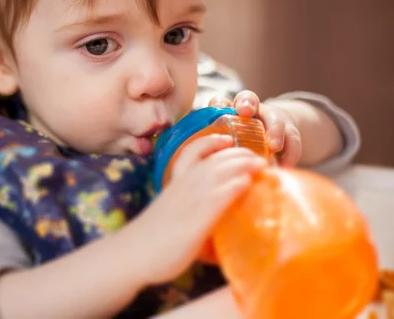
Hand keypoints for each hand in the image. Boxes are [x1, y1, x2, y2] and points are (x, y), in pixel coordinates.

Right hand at [122, 135, 267, 286]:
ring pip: (220, 170)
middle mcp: (183, 186)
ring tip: (260, 164)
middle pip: (213, 159)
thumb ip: (185, 212)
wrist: (133, 253)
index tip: (226, 138)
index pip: (191, 152)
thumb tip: (202, 222)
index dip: (210, 141)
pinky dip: (236, 184)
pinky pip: (221, 194)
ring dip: (243, 164)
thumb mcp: (167, 217)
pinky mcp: (198, 217)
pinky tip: (248, 183)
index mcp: (174, 184)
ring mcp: (191, 200)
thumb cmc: (149, 241)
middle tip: (255, 155)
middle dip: (237, 152)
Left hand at [209, 90, 301, 166]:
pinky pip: (293, 140)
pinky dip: (290, 153)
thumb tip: (194, 167)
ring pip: (275, 118)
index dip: (219, 102)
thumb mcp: (226, 143)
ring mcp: (272, 119)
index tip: (216, 106)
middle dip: (247, 103)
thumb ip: (213, 149)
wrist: (274, 137)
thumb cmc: (240, 145)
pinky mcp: (290, 133)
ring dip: (274, 130)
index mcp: (231, 112)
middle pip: (249, 98)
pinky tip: (286, 166)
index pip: (222, 101)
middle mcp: (252, 111)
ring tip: (273, 146)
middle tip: (246, 111)